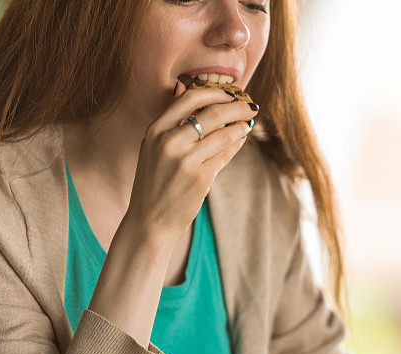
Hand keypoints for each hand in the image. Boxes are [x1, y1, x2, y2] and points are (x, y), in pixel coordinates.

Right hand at [124, 81, 258, 243]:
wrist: (150, 220)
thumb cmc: (154, 182)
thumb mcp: (153, 147)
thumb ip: (170, 121)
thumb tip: (183, 87)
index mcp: (155, 130)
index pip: (189, 99)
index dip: (215, 93)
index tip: (231, 93)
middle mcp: (169, 142)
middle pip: (212, 114)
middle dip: (237, 107)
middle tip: (251, 106)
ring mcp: (186, 160)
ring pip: (223, 134)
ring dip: (241, 127)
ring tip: (248, 124)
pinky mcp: (200, 178)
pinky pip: (225, 155)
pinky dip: (237, 145)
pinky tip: (241, 140)